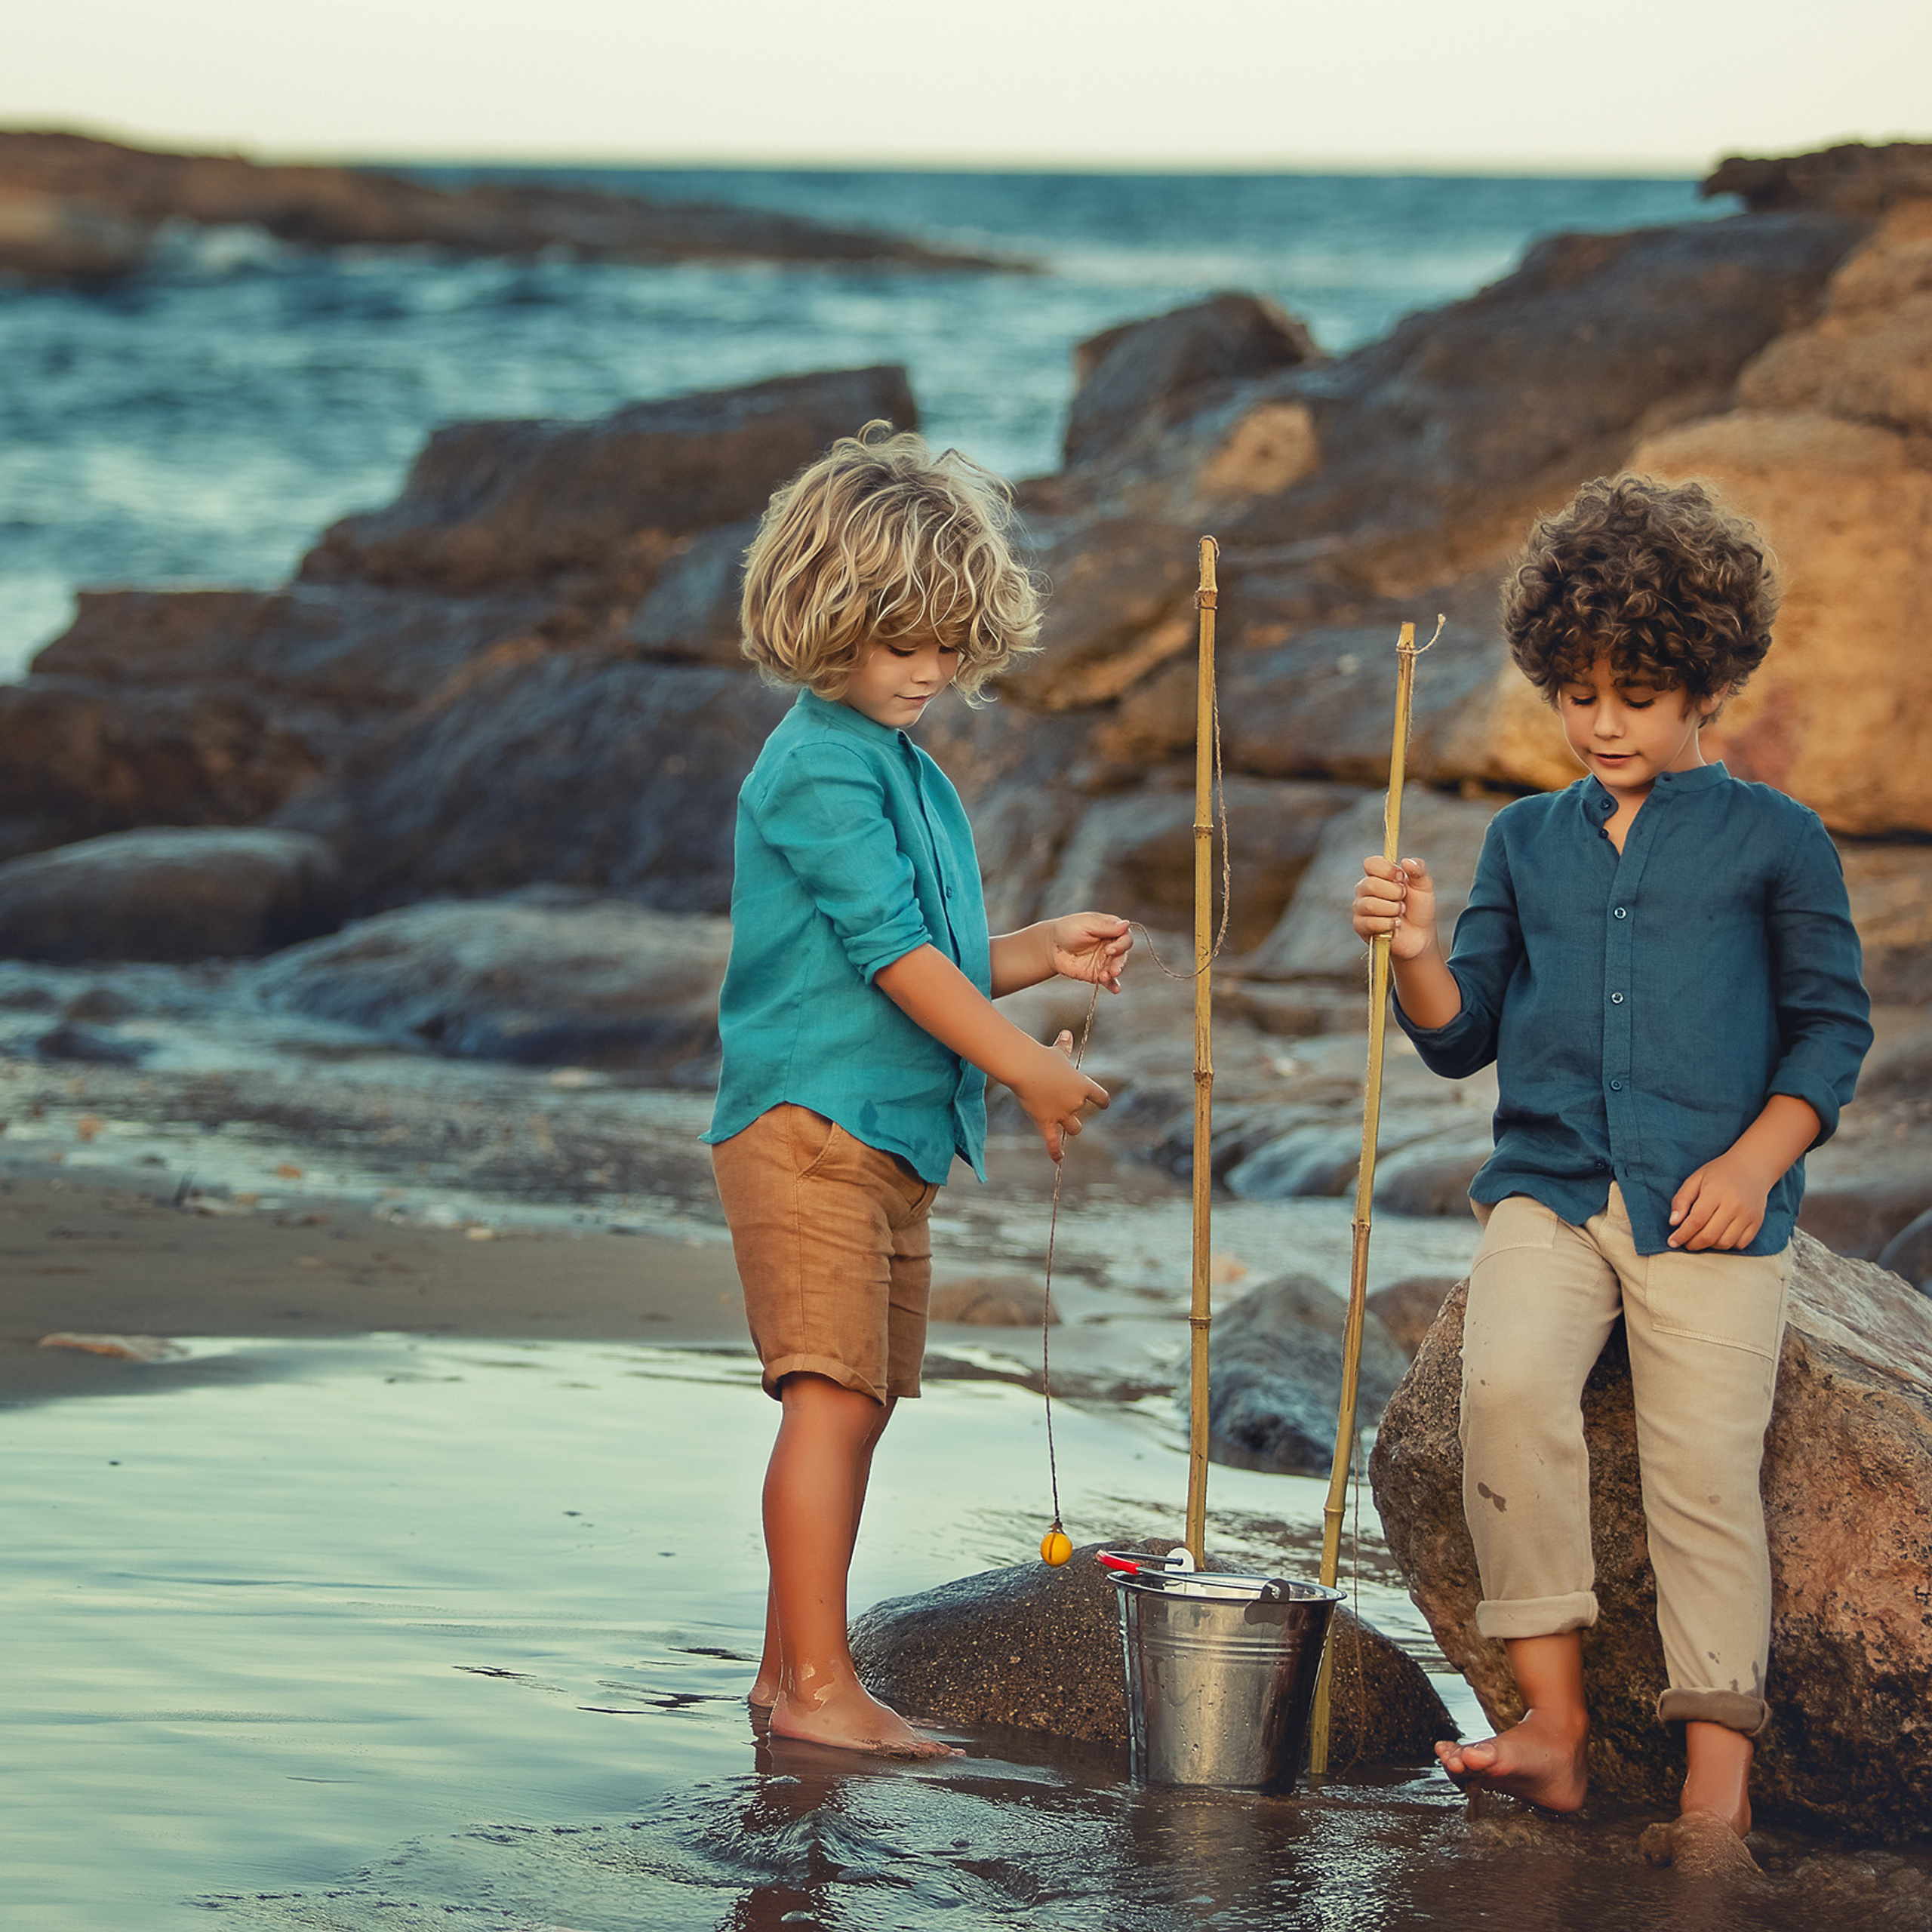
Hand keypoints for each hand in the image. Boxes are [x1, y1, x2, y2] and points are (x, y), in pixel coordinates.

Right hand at [1011, 1029, 1108, 1160]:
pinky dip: (1056, 1152)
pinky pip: (1052, 1142)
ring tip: (1063, 1126)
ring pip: (1073, 1129)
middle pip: (1081, 1116)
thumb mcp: (1057, 1052)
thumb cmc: (1042, 1057)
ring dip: (1070, 1128)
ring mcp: (1062, 1114)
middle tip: (1062, 1107)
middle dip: (1074, 1114)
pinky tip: (1058, 1160)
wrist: (1026, 1067)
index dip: (1101, 1101)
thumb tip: (1067, 1033)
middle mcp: (1076, 1102)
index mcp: (1083, 1085)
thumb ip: (1064, 1046)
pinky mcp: (1046, 1121)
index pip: (1101, 1098)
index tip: (1102, 1104)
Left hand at [1048, 914, 1131, 992]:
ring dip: (1113, 973)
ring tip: (1105, 976)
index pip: (1125, 938)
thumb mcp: (1086, 924)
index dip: (1121, 945)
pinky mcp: (1098, 974)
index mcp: (1112, 930)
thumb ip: (1105, 926)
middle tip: (1113, 969)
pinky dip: (1113, 985)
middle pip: (1123, 955)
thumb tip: (1127, 924)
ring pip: (1116, 968)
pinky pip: (1109, 981)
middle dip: (1119, 963)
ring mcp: (1105, 961)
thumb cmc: (1068, 929)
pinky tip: (1115, 990)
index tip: (1110, 950)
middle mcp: (1112, 946)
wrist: (1051, 946)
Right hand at [1352, 856, 1437, 960]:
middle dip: (1394, 893)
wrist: (1420, 935)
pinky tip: (1395, 925)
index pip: (1370, 863)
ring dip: (1393, 910)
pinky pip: (1371, 922)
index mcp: (1377, 875)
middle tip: (1403, 900)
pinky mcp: (1360, 926)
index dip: (1387, 870)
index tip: (1402, 878)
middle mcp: (1365, 889)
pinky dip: (1389, 924)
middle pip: (1370, 884)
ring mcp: (1360, 908)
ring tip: (1400, 913)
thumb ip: (1418, 870)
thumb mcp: (1424, 886)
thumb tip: (1405, 861)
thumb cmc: (1419, 908)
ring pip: (1371, 904)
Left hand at [1668, 1151, 1772, 1249]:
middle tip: (1685, 1242)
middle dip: (1693, 1244)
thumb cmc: (1719, 1173)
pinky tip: (1718, 1236)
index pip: (1696, 1220)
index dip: (1682, 1235)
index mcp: (1716, 1192)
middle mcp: (1734, 1206)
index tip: (1672, 1242)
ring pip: (1724, 1243)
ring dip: (1708, 1246)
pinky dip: (1726, 1245)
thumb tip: (1673, 1223)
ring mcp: (1748, 1216)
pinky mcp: (1757, 1223)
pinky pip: (1740, 1244)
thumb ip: (1681, 1200)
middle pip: (1709, 1235)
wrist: (1752, 1168)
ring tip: (1701, 1236)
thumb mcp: (1695, 1179)